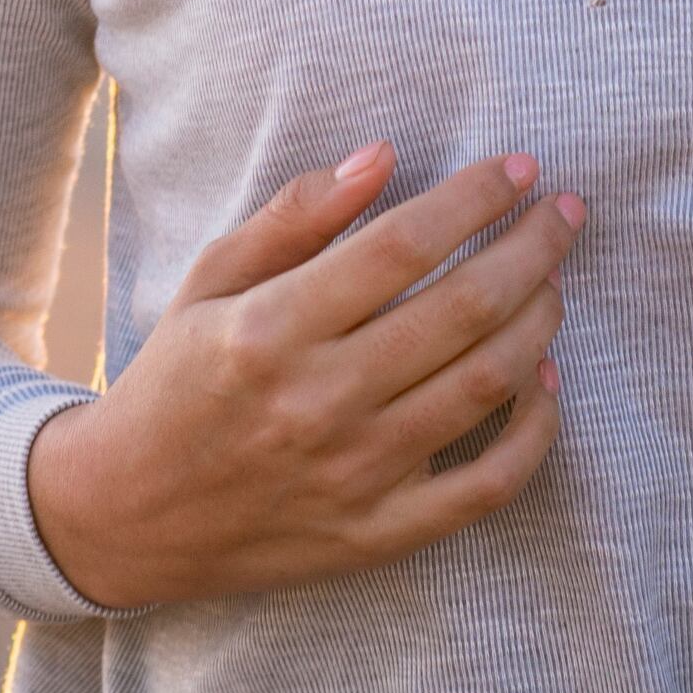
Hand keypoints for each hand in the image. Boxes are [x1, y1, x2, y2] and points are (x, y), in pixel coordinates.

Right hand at [26, 142, 579, 608]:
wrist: (126, 516)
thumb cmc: (173, 382)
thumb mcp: (208, 282)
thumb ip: (295, 216)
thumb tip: (383, 157)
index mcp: (270, 329)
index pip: (402, 246)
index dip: (474, 198)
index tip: (520, 168)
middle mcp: (319, 401)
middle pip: (463, 309)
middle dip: (533, 247)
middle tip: (566, 211)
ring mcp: (355, 474)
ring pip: (486, 386)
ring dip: (539, 320)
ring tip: (553, 280)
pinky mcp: (378, 534)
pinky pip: (488, 486)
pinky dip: (534, 431)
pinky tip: (542, 380)